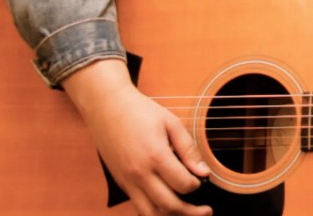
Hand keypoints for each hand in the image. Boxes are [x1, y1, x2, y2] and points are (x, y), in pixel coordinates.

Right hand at [62, 59, 212, 215]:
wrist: (106, 107)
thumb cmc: (140, 111)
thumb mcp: (171, 123)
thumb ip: (188, 150)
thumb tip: (203, 172)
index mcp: (155, 156)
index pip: (183, 184)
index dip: (197, 185)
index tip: (202, 179)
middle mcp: (139, 173)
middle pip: (168, 206)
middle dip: (191, 212)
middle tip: (206, 212)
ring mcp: (128, 181)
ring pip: (151, 213)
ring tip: (189, 213)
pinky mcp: (121, 183)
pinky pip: (138, 206)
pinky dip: (154, 212)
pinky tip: (167, 207)